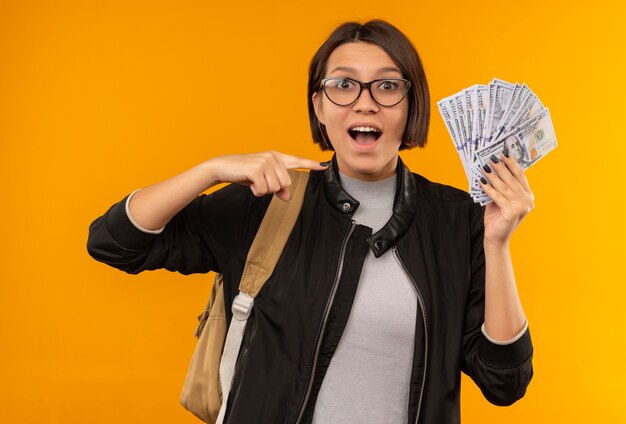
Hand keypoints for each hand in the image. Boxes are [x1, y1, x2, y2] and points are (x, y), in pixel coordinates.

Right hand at [205, 150, 328, 201]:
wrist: (223, 167)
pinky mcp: (257, 168)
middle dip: (273, 188)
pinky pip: (264, 189)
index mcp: (277, 157)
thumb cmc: (244, 173)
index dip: (311, 165)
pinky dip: (256, 191)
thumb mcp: (262, 180)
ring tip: (253, 181)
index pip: (297, 161)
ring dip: (263, 189)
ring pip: (275, 187)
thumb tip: (288, 196)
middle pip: (286, 183)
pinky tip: (249, 183)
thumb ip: (277, 188)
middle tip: (260, 182)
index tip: (324, 165)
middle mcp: (273, 157)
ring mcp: (265, 161)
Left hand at [479, 151, 534, 246]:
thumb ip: (500, 186)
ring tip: (484, 167)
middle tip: (491, 157)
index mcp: (528, 196)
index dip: (511, 164)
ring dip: (492, 176)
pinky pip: (497, 196)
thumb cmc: (497, 217)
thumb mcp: (500, 199)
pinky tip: (481, 182)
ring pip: (503, 187)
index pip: (520, 175)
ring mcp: (521, 206)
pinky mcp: (512, 212)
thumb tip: (491, 168)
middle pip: (511, 179)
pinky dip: (488, 188)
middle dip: (500, 167)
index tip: (503, 154)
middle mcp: (527, 200)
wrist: (495, 237)